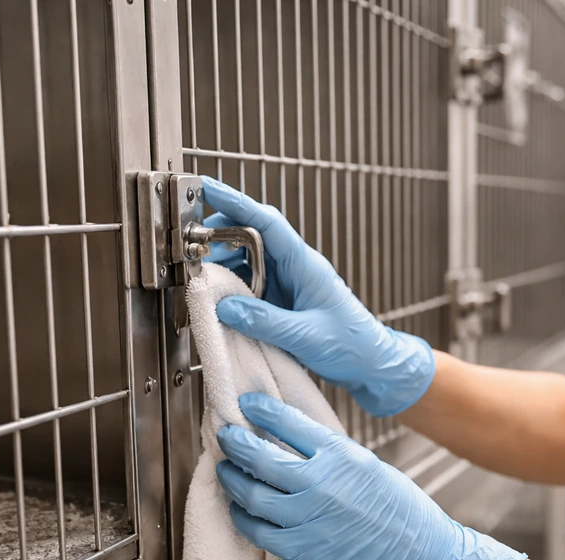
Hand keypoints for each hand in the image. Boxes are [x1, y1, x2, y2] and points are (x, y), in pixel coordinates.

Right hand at [200, 177, 433, 417]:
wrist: (372, 366)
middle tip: (192, 246)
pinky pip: (251, 288)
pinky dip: (232, 289)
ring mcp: (288, 285)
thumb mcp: (307, 336)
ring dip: (223, 266)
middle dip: (219, 235)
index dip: (236, 203)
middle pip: (251, 237)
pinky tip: (219, 301)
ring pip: (248, 262)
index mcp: (306, 265)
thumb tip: (225, 306)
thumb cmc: (353, 346)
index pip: (267, 222)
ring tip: (201, 277)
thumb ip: (265, 322)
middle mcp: (295, 269)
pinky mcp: (283, 304)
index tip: (207, 189)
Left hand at [215, 392, 526, 559]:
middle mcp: (320, 483)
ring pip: (251, 492)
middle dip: (236, 441)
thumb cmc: (404, 513)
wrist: (423, 559)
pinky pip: (257, 529)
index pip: (288, 422)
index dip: (262, 410)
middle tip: (227, 435)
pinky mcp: (300, 551)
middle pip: (260, 455)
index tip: (248, 404)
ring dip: (232, 477)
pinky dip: (242, 515)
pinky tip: (239, 507)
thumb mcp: (370, 465)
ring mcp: (307, 518)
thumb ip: (332, 453)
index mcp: (341, 455)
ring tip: (226, 469)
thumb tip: (296, 439)